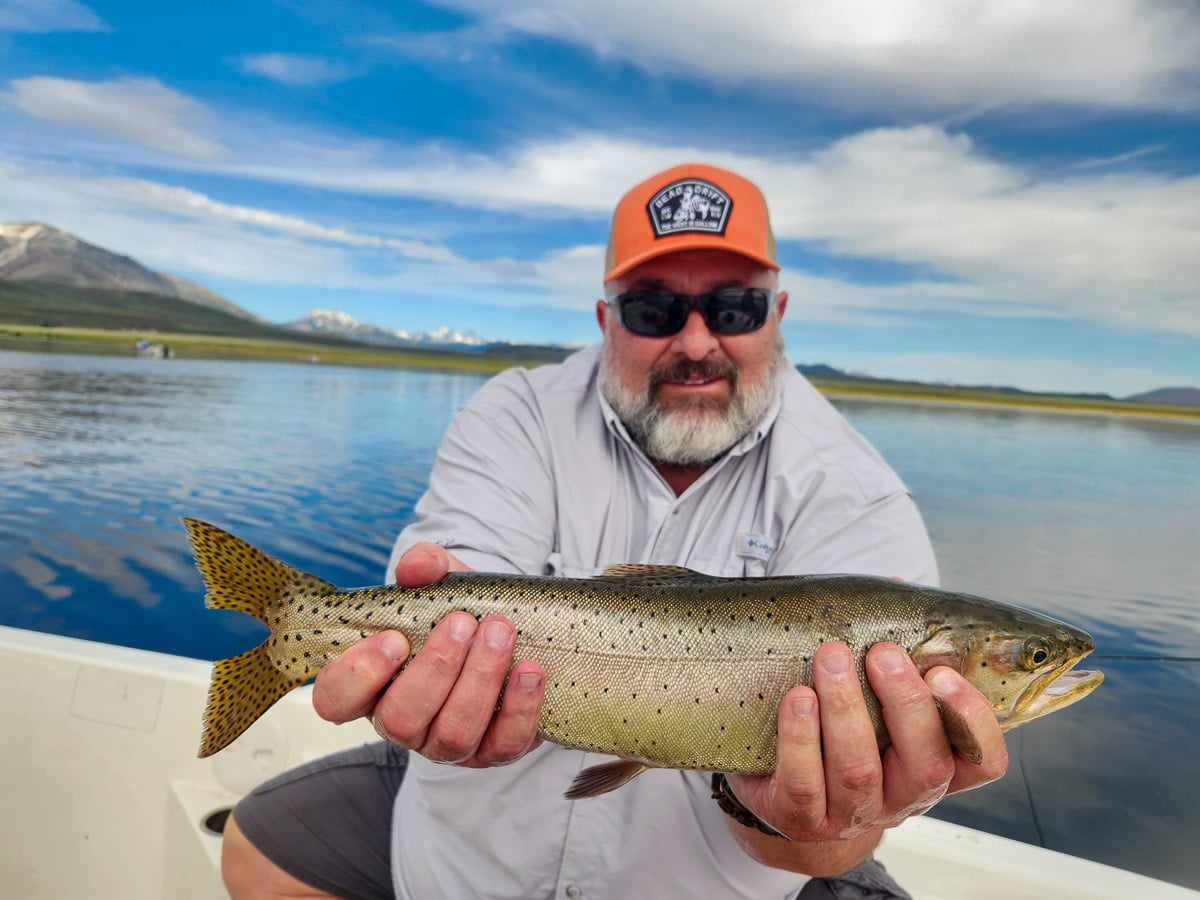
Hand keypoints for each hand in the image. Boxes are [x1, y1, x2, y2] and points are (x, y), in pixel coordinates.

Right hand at [311, 542, 545, 766]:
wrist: (515, 634)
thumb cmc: (463, 613)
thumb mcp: (442, 582)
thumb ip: (425, 565)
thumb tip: (416, 568)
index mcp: (373, 684)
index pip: (335, 700)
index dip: (358, 676)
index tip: (395, 638)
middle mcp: (404, 722)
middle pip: (400, 720)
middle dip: (435, 668)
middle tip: (463, 623)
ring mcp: (447, 744)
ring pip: (452, 734)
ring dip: (479, 680)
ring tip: (501, 634)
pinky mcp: (494, 752)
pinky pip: (504, 745)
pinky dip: (519, 707)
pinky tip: (529, 670)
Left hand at [727, 642, 1007, 846]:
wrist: (777, 780)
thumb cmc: (835, 721)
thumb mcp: (871, 688)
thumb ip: (892, 645)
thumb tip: (894, 583)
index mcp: (933, 765)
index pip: (984, 761)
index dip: (973, 721)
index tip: (943, 673)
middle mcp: (901, 797)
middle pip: (926, 766)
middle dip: (906, 704)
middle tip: (882, 654)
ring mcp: (852, 814)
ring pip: (858, 771)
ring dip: (845, 708)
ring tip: (830, 658)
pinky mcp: (801, 819)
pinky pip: (804, 784)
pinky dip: (800, 738)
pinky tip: (797, 699)